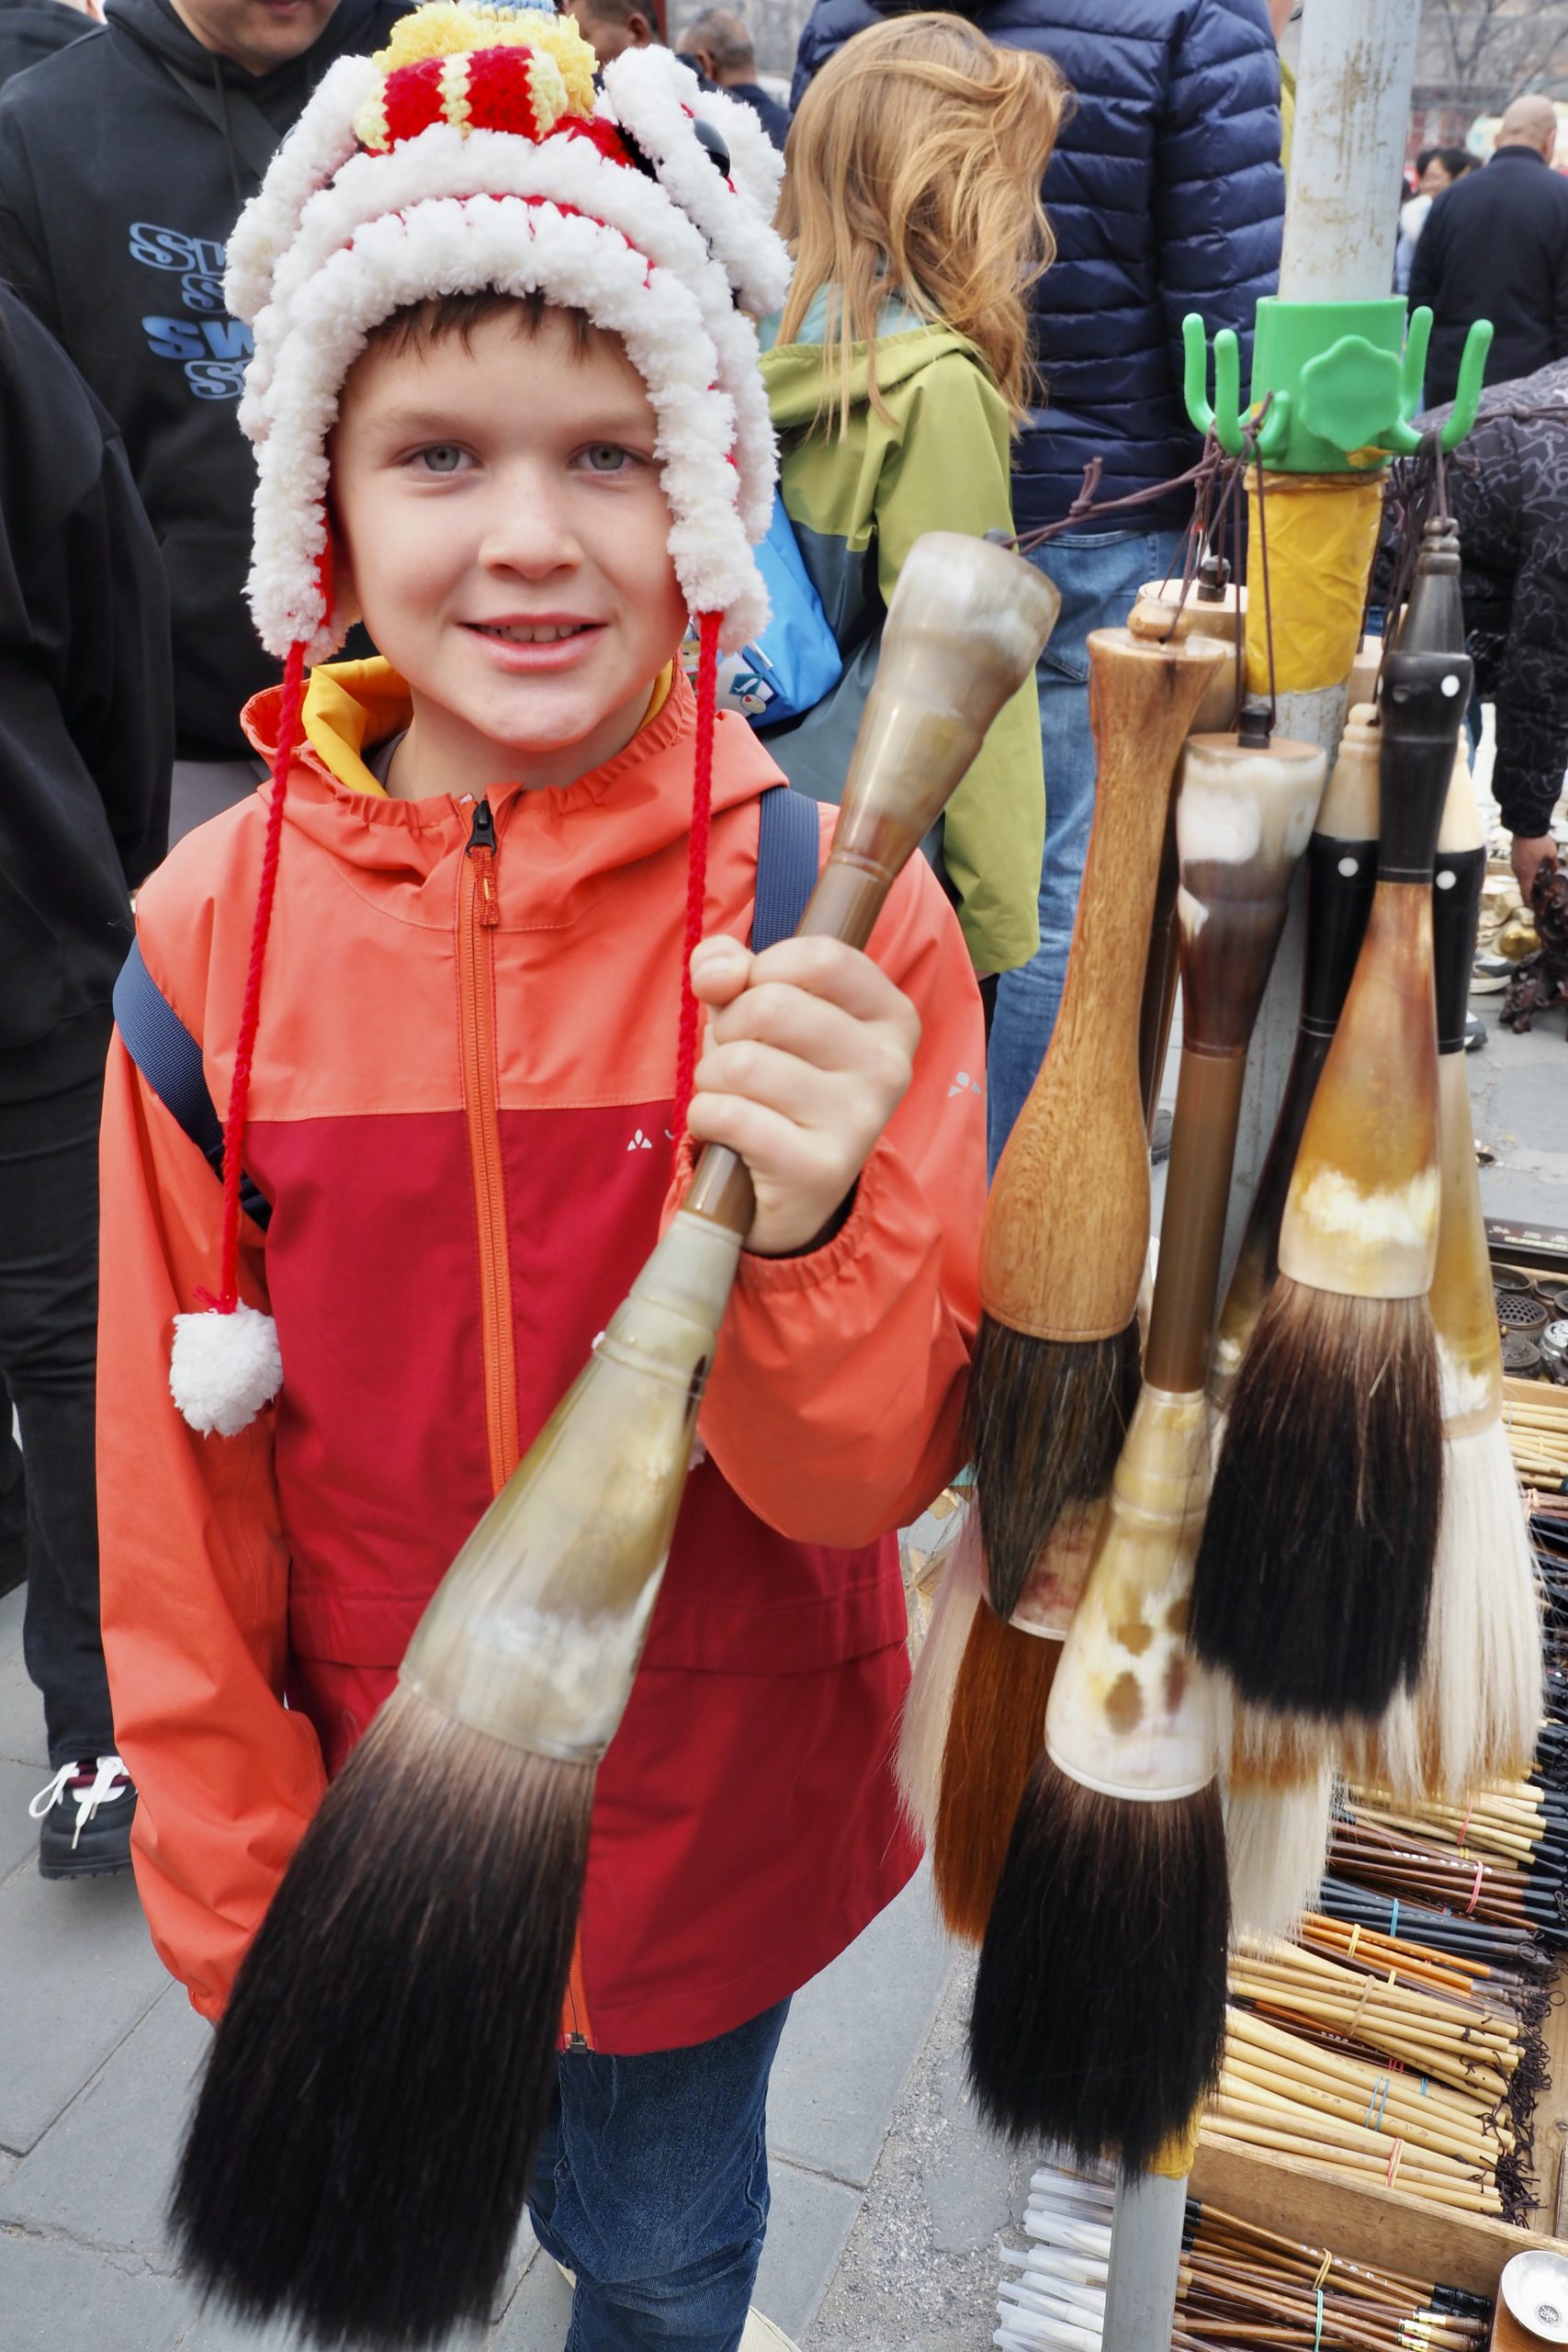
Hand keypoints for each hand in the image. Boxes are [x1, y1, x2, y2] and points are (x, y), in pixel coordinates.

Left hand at [687, 934, 919, 1256]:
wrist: (791, 1191)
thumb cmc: (778, 1082)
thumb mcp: (759, 1012)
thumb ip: (734, 969)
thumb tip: (716, 969)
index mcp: (890, 1016)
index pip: (822, 956)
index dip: (763, 970)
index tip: (755, 998)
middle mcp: (888, 1066)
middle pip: (773, 1005)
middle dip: (729, 1029)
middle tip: (741, 1061)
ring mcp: (860, 1121)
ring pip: (743, 1062)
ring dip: (713, 1079)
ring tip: (736, 1100)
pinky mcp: (820, 1170)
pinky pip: (729, 1115)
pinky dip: (706, 1118)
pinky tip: (729, 1135)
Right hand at [1511, 834, 1558, 904]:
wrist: (1526, 825)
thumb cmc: (1539, 842)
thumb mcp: (1551, 854)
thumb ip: (1553, 864)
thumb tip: (1554, 870)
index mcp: (1526, 873)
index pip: (1526, 893)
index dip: (1530, 902)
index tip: (1534, 908)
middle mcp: (1517, 871)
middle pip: (1523, 886)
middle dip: (1531, 891)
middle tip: (1540, 894)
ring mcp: (1514, 863)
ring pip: (1521, 877)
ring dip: (1529, 880)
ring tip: (1539, 881)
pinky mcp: (1513, 856)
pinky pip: (1520, 869)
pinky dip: (1526, 872)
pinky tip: (1534, 868)